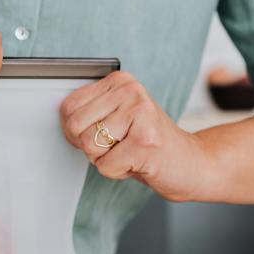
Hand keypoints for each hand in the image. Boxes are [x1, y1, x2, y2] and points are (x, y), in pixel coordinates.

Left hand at [59, 71, 214, 201]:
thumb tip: (62, 119)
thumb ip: (90, 113)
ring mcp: (140, 113)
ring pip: (89, 147)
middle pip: (75, 127)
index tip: (102, 133)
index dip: (77, 131)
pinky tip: (139, 161)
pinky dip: (118, 172)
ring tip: (129, 151)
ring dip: (106, 159)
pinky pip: (106, 165)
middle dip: (91, 147)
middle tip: (118, 146)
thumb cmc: (149, 143)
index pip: (69, 107)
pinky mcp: (145, 140)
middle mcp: (131, 91)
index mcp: (120, 81)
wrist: (190, 163)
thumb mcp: (117, 118)